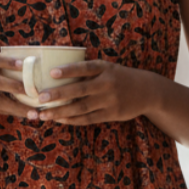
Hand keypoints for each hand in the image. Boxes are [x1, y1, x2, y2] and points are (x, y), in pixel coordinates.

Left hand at [29, 59, 157, 125]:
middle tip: (41, 98)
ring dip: (61, 111)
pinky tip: (60, 119)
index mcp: (105, 68)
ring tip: (44, 114)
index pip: (85, 68)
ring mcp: (110, 100)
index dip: (68, 70)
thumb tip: (58, 76)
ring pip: (81, 107)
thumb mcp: (108, 69)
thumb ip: (89, 72)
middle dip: (59, 95)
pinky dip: (73, 120)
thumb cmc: (119, 78)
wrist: (147, 91)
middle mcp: (107, 84)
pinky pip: (89, 119)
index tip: (51, 73)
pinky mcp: (112, 114)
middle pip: (80, 90)